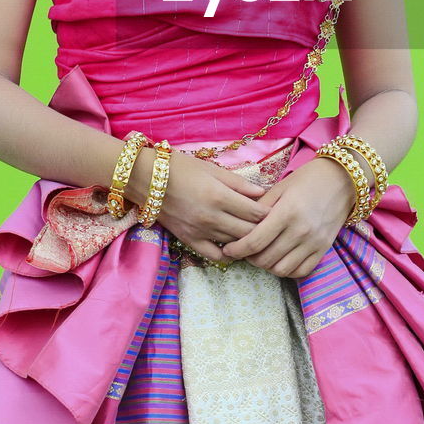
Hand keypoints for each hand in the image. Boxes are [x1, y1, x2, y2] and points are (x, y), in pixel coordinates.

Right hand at [129, 145, 269, 264]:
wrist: (146, 178)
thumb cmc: (180, 168)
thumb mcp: (212, 169)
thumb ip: (239, 183)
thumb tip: (263, 192)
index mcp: (219, 196)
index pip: (255, 213)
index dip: (269, 214)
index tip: (277, 212)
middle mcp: (211, 217)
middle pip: (248, 232)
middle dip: (263, 230)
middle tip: (271, 226)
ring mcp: (200, 231)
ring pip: (234, 244)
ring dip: (247, 242)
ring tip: (257, 236)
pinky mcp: (188, 240)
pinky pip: (214, 256)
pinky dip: (227, 254)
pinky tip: (234, 247)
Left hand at [220, 156, 357, 278]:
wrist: (342, 180)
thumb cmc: (307, 180)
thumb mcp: (280, 187)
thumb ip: (260, 207)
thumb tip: (239, 225)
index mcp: (287, 211)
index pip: (255, 241)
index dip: (237, 249)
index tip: (228, 249)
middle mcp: (301, 230)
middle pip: (266, 259)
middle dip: (249, 258)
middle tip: (244, 251)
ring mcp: (314, 242)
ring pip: (281, 269)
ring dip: (266, 266)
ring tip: (261, 255)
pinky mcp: (324, 249)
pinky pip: (301, 271)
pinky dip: (286, 270)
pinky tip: (279, 259)